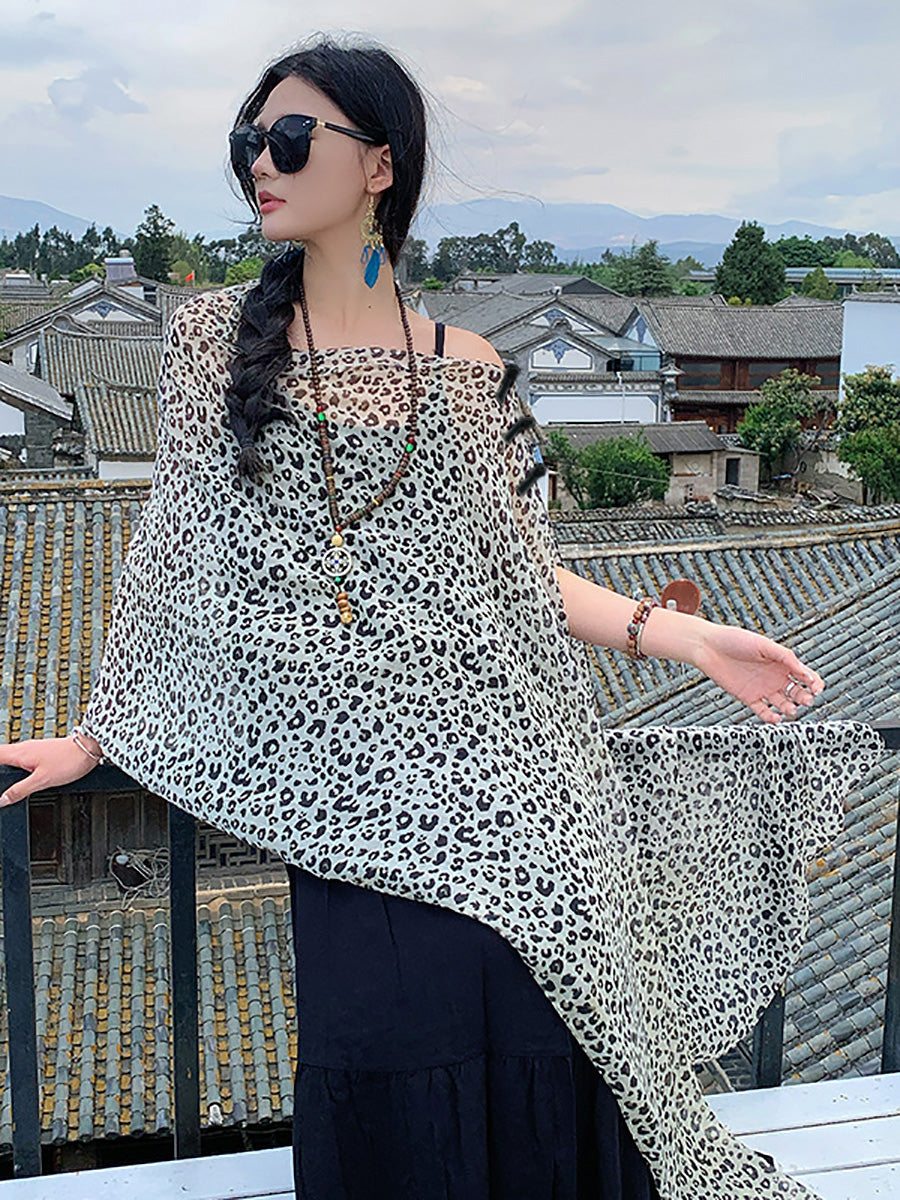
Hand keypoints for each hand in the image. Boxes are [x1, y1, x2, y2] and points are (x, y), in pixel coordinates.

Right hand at [0, 735, 99, 806]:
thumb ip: (20, 790)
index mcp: (20, 753)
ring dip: (6, 766)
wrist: (89, 749)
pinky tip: (22, 775)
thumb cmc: (69, 761)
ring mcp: (34, 749)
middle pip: (1, 755)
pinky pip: (24, 758)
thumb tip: (3, 800)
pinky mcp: (43, 752)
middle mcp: (25, 748)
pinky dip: (18, 766)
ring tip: (4, 779)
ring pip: (13, 756)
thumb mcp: (42, 781)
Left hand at [692, 623, 824, 722]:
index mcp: (781, 662)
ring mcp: (762, 688)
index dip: (814, 682)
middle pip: (796, 691)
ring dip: (790, 709)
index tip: (817, 688)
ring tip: (791, 710)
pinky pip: (763, 711)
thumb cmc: (735, 640)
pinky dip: (771, 717)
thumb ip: (785, 657)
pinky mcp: (748, 697)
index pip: (804, 675)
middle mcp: (774, 676)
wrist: (708, 647)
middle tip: (807, 700)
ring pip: (783, 704)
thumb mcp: (764, 645)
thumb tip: (804, 671)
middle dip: (805, 697)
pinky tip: (776, 718)